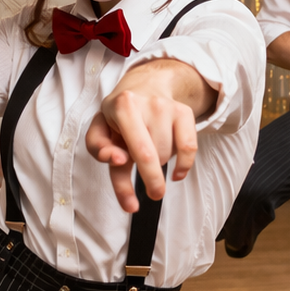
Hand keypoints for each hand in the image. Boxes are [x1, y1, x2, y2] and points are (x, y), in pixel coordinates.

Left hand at [85, 62, 205, 212]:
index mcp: (124, 107)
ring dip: (159, 162)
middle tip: (153, 191)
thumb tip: (116, 160)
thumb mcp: (101, 129)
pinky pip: (189, 148)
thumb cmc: (120, 115)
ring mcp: (168, 107)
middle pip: (154, 157)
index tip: (133, 204)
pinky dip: (184, 165)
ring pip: (167, 154)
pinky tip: (176, 172)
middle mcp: (148, 104)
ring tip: (149, 151)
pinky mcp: (184, 112)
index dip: (139, 175)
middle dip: (151, 178)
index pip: (138, 150)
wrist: (144, 86)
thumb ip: (99, 148)